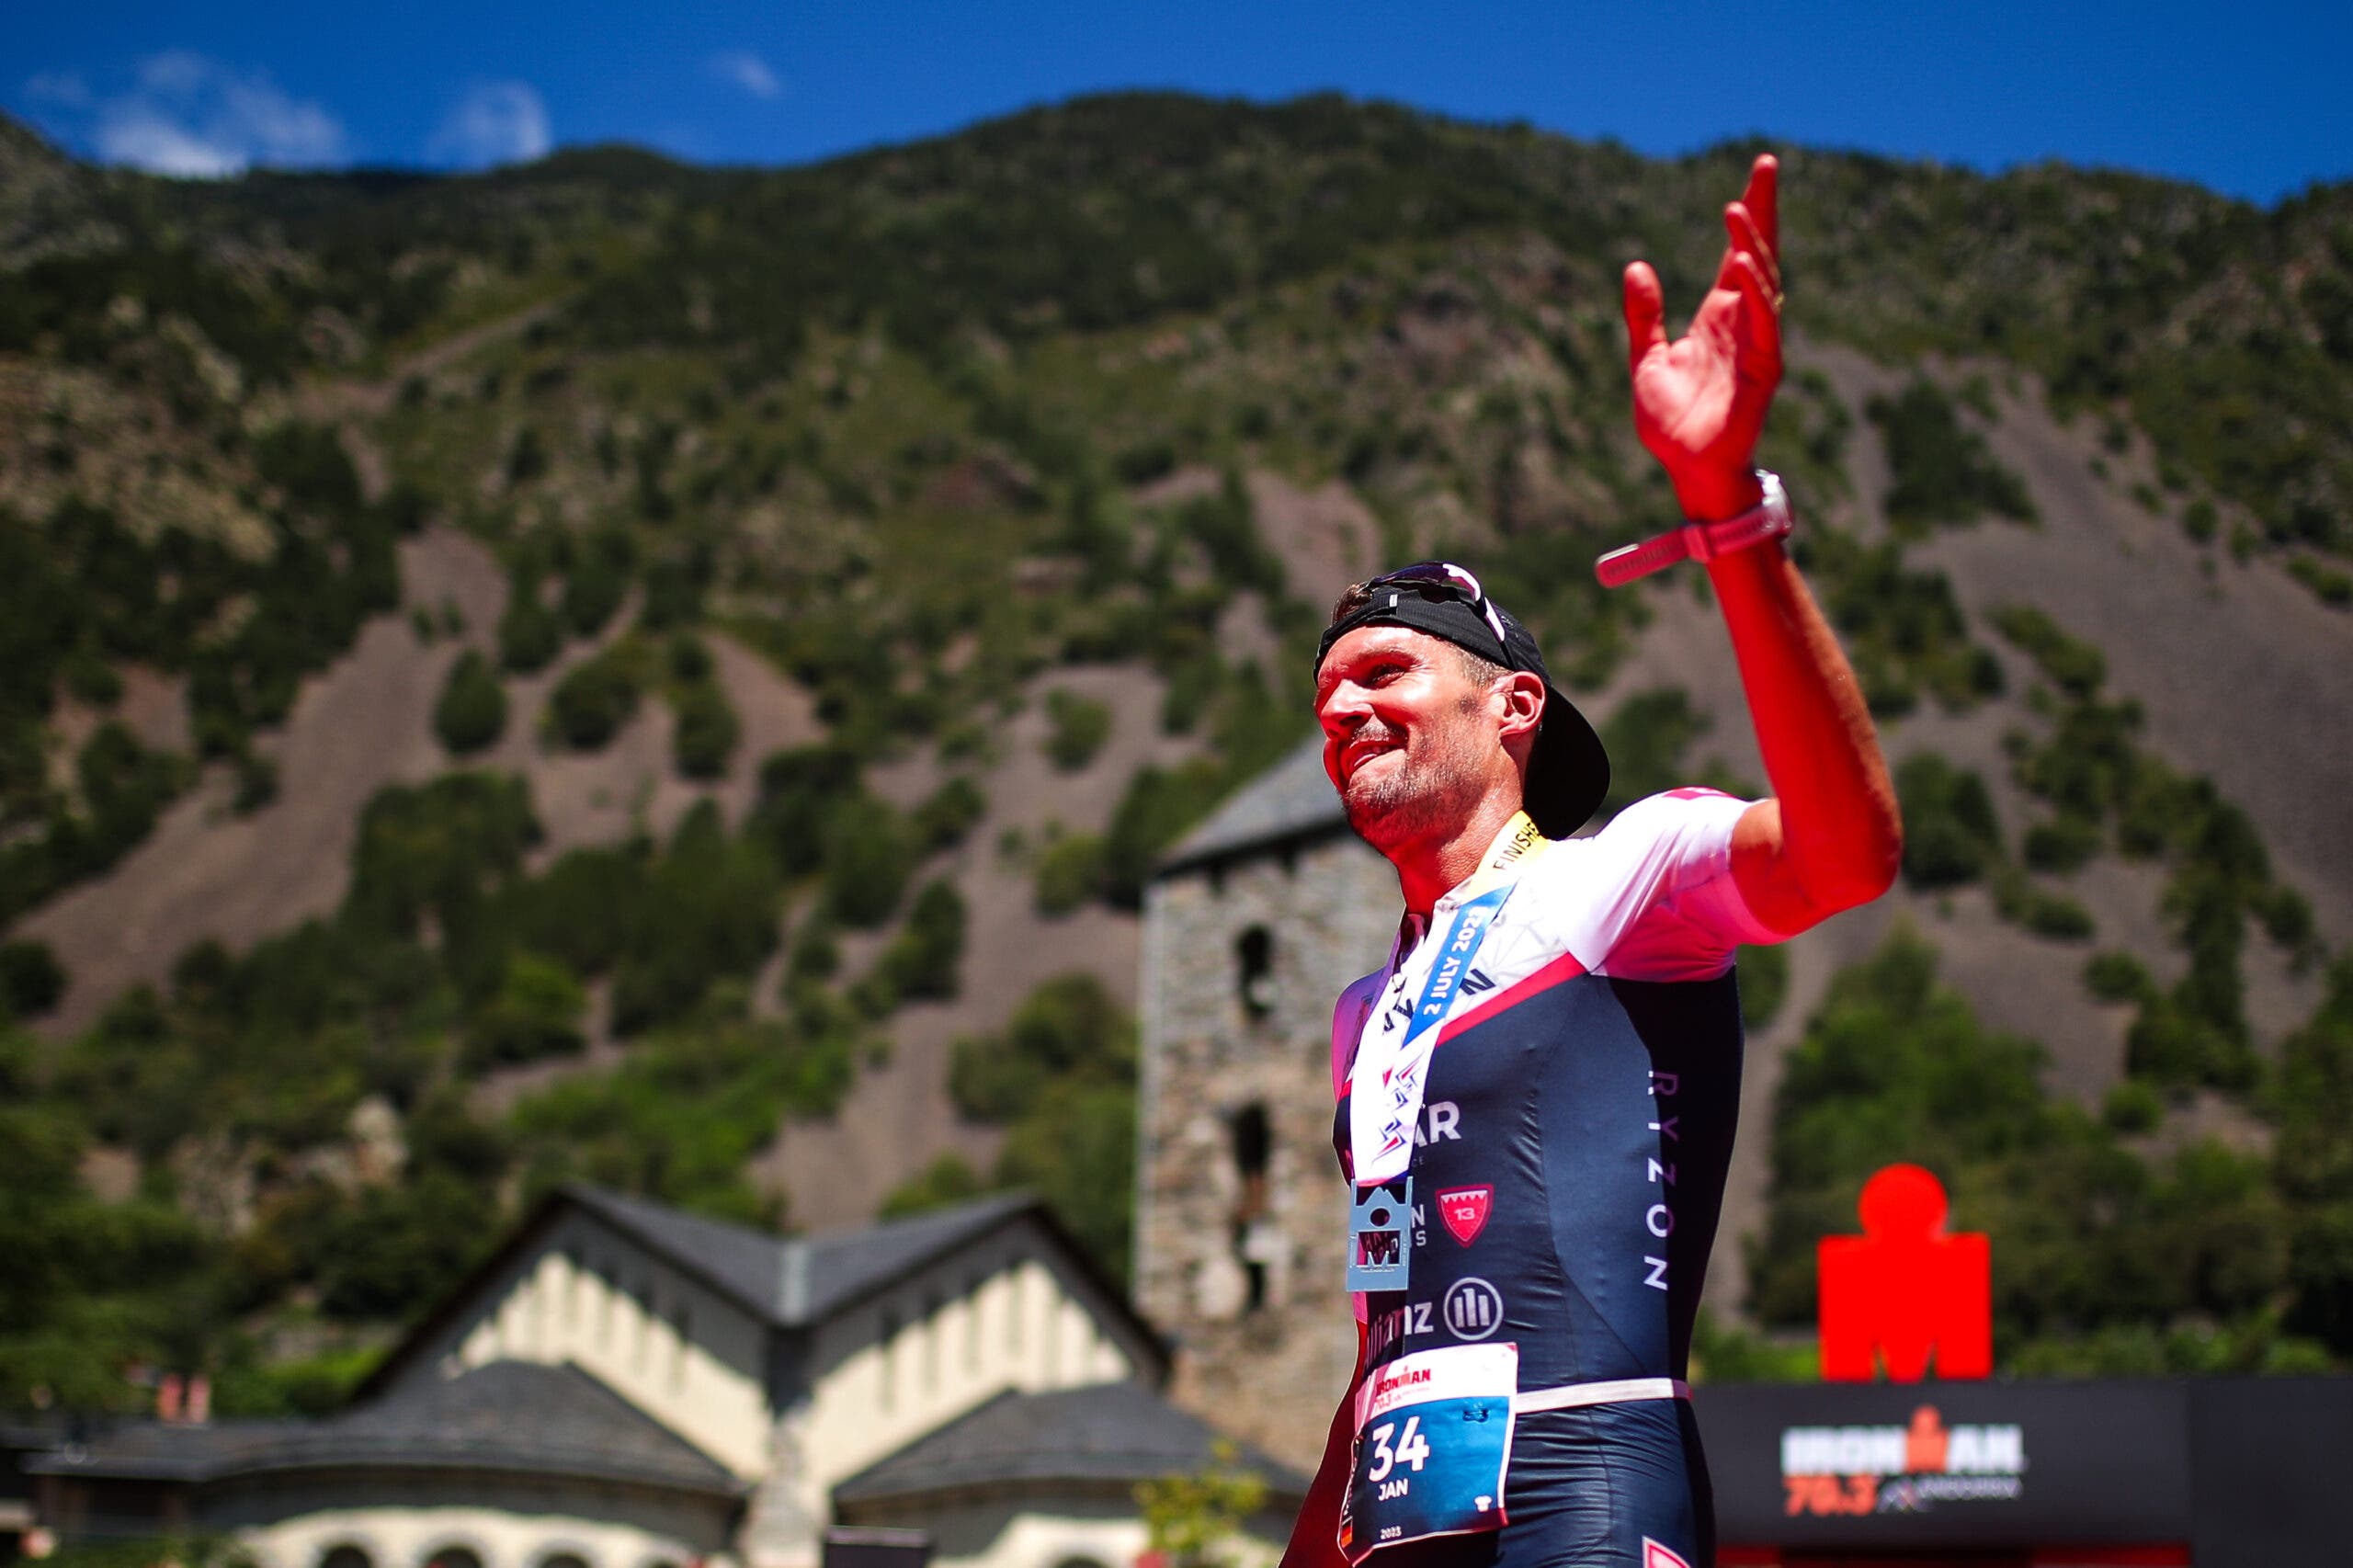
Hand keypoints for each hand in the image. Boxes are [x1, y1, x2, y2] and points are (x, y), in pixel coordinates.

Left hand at [1623, 154, 1783, 521]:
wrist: (1684, 468)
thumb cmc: (1671, 423)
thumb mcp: (1646, 359)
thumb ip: (1644, 315)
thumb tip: (1636, 265)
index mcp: (1719, 317)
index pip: (1737, 254)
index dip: (1749, 214)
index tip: (1760, 171)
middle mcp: (1743, 323)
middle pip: (1759, 254)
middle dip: (1763, 211)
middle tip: (1765, 166)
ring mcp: (1757, 343)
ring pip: (1762, 283)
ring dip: (1752, 245)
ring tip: (1737, 208)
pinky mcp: (1763, 370)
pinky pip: (1763, 325)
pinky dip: (1754, 294)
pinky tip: (1742, 264)